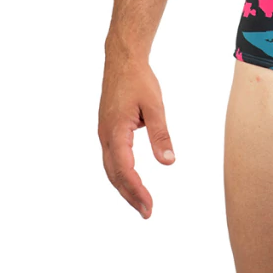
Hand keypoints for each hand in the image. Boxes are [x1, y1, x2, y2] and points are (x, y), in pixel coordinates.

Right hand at [98, 52, 174, 218]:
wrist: (122, 60)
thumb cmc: (139, 80)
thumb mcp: (155, 106)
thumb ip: (161, 135)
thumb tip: (168, 163)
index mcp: (116, 132)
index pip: (124, 169)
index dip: (136, 190)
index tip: (149, 206)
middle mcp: (106, 136)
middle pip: (115, 174)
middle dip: (130, 195)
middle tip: (147, 212)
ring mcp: (104, 134)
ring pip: (111, 168)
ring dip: (124, 187)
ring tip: (141, 202)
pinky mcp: (107, 130)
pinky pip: (112, 158)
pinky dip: (121, 173)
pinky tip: (131, 180)